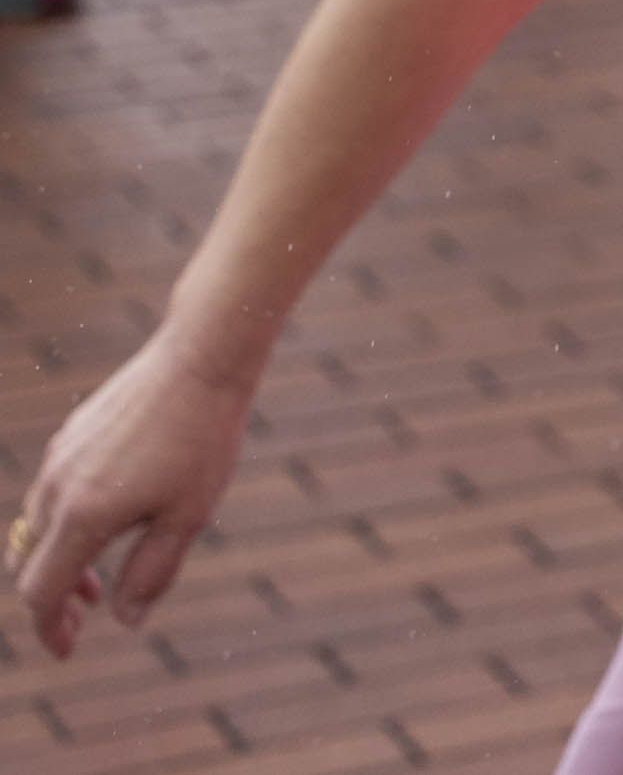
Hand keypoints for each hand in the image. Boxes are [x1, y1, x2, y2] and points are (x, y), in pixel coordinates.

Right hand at [12, 326, 258, 657]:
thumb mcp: (188, 517)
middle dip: (51, 601)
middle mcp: (56, 489)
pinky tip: (105, 524)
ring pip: (37, 528)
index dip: (49, 629)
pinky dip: (64, 526)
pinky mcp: (70, 436)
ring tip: (94, 585)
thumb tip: (124, 620)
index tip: (66, 650)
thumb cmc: (202, 440)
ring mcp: (59, 459)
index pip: (42, 592)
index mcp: (81, 517)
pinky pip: (52, 494)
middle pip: (31, 564)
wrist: (200, 360)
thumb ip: (151, 573)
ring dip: (58, 562)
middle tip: (80, 622)